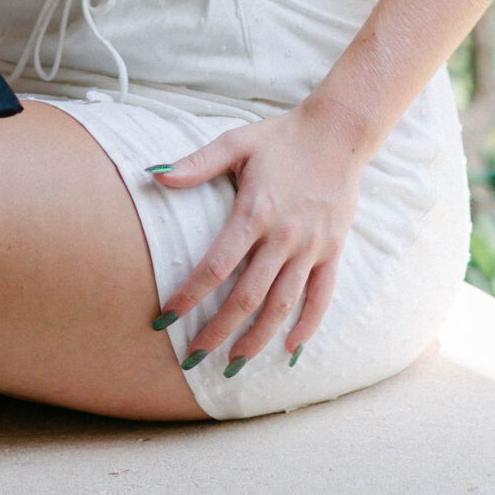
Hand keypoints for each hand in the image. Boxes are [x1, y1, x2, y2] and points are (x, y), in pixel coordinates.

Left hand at [150, 98, 367, 369]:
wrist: (339, 131)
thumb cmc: (281, 136)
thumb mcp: (236, 142)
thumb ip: (196, 164)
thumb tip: (155, 176)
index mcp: (254, 212)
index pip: (215, 266)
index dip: (187, 296)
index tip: (164, 320)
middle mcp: (284, 235)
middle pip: (246, 297)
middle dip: (217, 332)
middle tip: (193, 358)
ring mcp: (311, 246)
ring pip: (282, 305)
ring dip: (257, 338)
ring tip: (234, 363)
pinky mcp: (334, 250)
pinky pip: (321, 296)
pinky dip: (308, 325)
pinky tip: (291, 348)